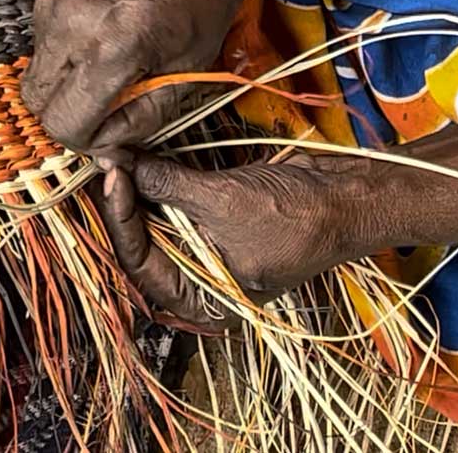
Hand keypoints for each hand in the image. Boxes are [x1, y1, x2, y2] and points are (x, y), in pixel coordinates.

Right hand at [21, 0, 257, 153]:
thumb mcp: (191, 65)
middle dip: (72, 114)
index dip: (90, 138)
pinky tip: (107, 29)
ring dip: (69, 81)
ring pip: (37, 71)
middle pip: (37, 104)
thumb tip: (110, 146)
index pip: (65, 124)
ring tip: (114, 60)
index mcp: (111, 44)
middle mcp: (70, 20)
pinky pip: (44, 38)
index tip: (115, 129)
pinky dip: (69, 48)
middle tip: (111, 102)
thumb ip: (145, 115)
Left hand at [95, 153, 388, 330]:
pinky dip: (163, 183)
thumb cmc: (295, 217)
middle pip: (143, 243)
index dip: (119, 218)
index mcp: (201, 300)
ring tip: (121, 156)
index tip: (111, 176)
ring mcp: (209, 251)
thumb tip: (122, 164)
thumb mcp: (223, 201)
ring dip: (140, 189)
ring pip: (157, 222)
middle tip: (108, 162)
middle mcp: (199, 281)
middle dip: (124, 203)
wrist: (349, 200)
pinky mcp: (219, 223)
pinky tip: (146, 159)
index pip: (138, 262)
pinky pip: (178, 206)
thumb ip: (167, 185)